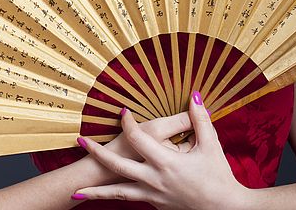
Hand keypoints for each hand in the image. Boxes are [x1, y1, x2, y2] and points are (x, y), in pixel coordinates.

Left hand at [72, 92, 246, 209]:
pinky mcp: (156, 204)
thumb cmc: (218, 176)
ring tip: (77, 190)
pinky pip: (131, 199)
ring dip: (96, 191)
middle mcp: (155, 180)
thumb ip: (199, 118)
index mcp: (166, 162)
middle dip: (96, 154)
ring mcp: (153, 195)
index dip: (128, 122)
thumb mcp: (210, 144)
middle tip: (80, 142)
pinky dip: (116, 198)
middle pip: (118, 167)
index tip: (123, 111)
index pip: (139, 138)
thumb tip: (194, 96)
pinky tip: (108, 195)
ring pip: (119, 193)